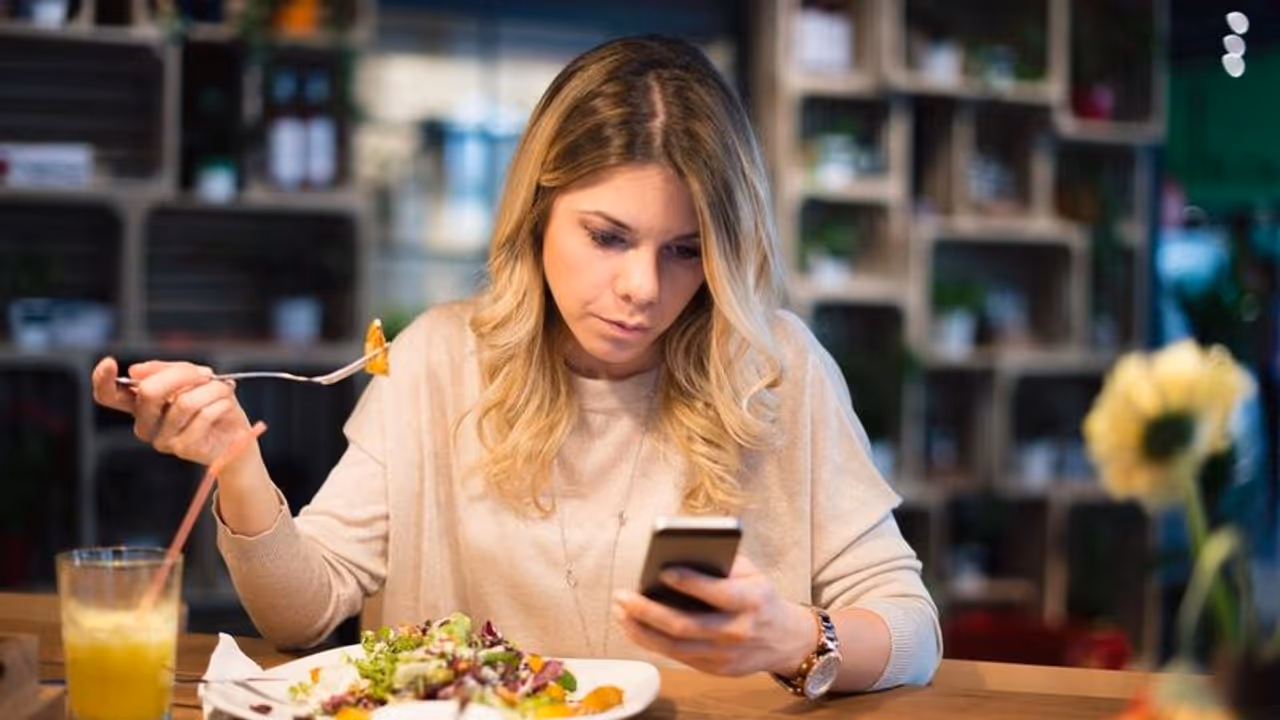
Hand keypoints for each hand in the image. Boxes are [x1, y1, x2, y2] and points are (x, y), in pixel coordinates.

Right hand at [91, 357, 251, 465]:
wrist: (235, 436)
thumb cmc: (212, 404)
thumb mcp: (192, 379)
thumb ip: (168, 371)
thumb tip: (135, 370)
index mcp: (141, 404)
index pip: (109, 395)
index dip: (102, 379)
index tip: (109, 362)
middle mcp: (145, 424)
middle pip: (149, 391)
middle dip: (183, 374)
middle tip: (206, 372)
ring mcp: (161, 439)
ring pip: (183, 402)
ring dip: (211, 389)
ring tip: (224, 389)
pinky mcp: (181, 448)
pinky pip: (203, 416)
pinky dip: (221, 403)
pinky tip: (227, 405)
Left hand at [612, 555, 815, 675]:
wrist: (785, 639)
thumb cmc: (760, 596)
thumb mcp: (751, 573)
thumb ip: (721, 563)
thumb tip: (679, 552)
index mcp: (751, 601)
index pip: (717, 592)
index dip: (689, 581)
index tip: (662, 569)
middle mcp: (737, 630)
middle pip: (685, 625)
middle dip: (648, 611)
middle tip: (623, 596)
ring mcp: (725, 654)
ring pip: (675, 646)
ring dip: (641, 629)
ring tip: (619, 611)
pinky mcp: (715, 669)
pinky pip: (676, 656)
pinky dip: (651, 641)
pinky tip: (633, 626)